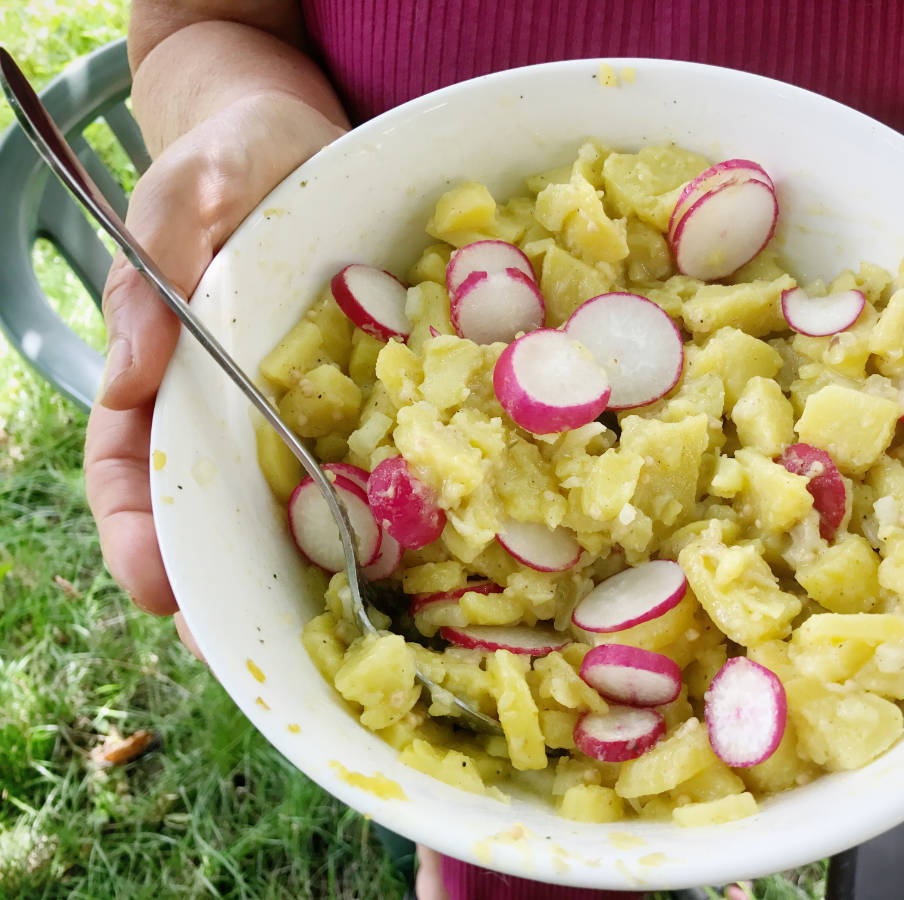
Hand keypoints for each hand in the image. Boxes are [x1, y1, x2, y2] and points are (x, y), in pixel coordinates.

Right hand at [84, 92, 345, 639]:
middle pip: (218, 513)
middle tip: (257, 646)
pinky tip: (428, 538)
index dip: (136, 537)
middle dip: (230, 584)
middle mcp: (234, 408)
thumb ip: (152, 270)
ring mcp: (305, 406)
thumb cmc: (229, 159)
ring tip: (349, 624)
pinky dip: (394, 499)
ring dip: (317, 563)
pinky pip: (378, 453)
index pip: (129, 473)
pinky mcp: (371, 391)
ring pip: (301, 500)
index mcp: (167, 376)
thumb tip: (132, 372)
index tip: (157, 588)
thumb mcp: (182, 196)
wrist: (310, 135)